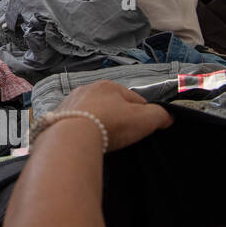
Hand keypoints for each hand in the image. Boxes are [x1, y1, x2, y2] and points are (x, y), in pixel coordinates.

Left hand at [55, 81, 172, 151]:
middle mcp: (86, 90)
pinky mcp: (58, 118)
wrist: (73, 136)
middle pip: (111, 106)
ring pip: (92, 113)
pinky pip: (77, 123)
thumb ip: (160, 115)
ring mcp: (70, 103)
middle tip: (123, 135)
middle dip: (118, 118)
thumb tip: (167, 116)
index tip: (143, 128)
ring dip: (99, 123)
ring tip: (105, 139)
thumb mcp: (145, 119)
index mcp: (108, 86)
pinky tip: (88, 140)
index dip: (142, 115)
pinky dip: (83, 130)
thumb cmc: (110, 124)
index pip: (133, 99)